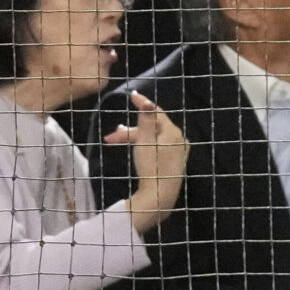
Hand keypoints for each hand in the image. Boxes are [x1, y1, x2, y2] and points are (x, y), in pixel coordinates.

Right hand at [105, 92, 189, 230]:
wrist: (160, 194)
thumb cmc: (151, 167)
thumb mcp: (145, 141)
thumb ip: (146, 120)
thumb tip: (147, 102)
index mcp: (173, 132)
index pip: (156, 112)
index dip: (143, 103)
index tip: (131, 95)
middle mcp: (179, 139)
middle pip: (151, 127)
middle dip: (129, 130)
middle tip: (110, 137)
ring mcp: (178, 150)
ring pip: (152, 137)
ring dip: (133, 137)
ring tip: (114, 140)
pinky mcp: (174, 160)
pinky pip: (157, 145)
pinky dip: (144, 144)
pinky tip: (134, 145)